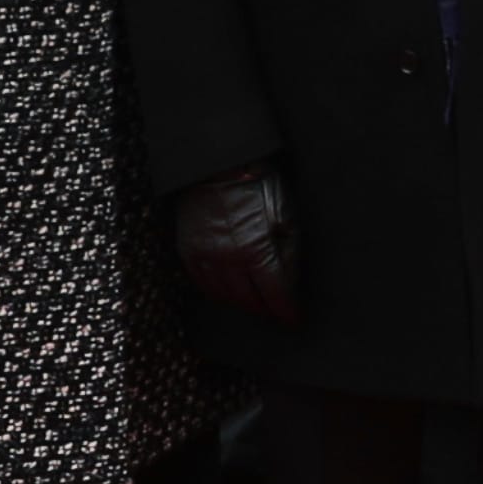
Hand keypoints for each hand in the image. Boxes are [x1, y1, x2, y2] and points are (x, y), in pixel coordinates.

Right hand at [170, 164, 298, 328]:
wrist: (220, 164)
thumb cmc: (259, 185)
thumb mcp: (286, 215)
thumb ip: (289, 251)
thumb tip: (291, 282)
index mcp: (257, 249)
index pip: (275, 294)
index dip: (287, 310)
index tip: (294, 319)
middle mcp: (229, 258)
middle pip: (250, 300)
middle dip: (266, 310)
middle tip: (276, 313)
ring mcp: (205, 256)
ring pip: (225, 296)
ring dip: (242, 305)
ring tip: (255, 306)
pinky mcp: (188, 250)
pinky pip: (202, 283)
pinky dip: (217, 293)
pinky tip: (228, 294)